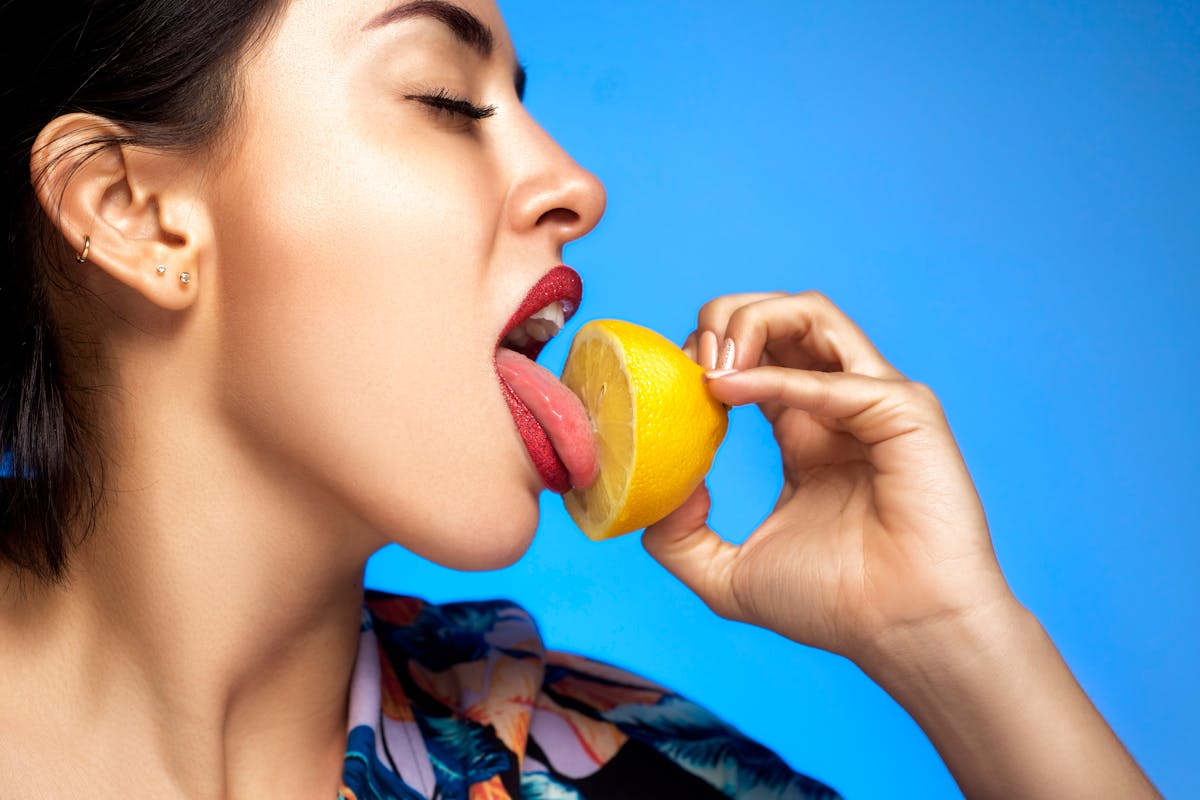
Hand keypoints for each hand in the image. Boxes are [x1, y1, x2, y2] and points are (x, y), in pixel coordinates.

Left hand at [642, 291, 1015, 666]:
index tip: (668, 387)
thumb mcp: (727, 574)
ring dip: (750, 322)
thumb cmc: (835, 606)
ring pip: (812, 312)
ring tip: (712, 368)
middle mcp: (837, 405)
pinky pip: (833, 373)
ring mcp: (873, 400)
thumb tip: (665, 489)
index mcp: (803, 431)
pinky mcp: (902, 410)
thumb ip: (679, 538)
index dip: (704, 354)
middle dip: (722, 319)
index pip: (751, 356)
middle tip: (688, 363)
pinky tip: (729, 392)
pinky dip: (774, 375)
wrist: (903, 634)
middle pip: (779, 316)